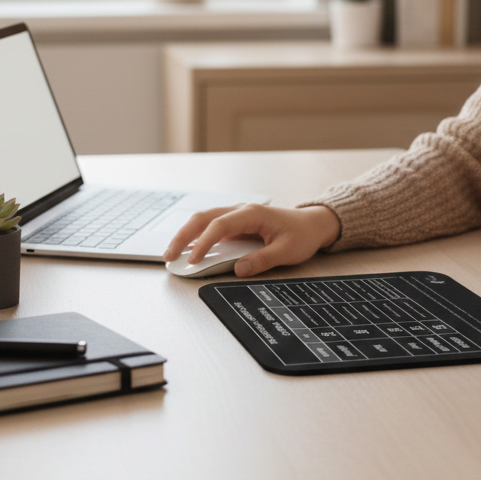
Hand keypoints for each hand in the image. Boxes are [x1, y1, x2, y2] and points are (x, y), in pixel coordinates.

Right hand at [162, 204, 341, 277]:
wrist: (311, 224)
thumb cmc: (301, 235)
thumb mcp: (287, 251)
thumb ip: (263, 260)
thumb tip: (239, 269)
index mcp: (252, 213)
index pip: (220, 225)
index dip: (204, 242)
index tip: (193, 259)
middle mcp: (240, 210)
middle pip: (203, 218)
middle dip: (183, 236)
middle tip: (169, 256)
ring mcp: (236, 215)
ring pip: (203, 219)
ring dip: (186, 235)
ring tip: (171, 254)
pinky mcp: (235, 223)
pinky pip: (210, 226)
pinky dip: (195, 235)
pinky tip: (187, 249)